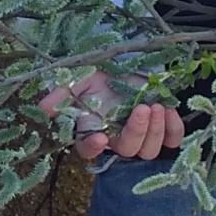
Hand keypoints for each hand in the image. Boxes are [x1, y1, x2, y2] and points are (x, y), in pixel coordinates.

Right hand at [38, 74, 184, 163]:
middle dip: (136, 132)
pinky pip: (173, 140)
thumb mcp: (80, 79)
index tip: (100, 138)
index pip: (88, 150)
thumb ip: (62, 94)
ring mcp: (142, 136)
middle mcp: (118, 139)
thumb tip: (42, 109)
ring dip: (155, 130)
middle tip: (141, 109)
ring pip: (150, 150)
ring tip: (155, 107)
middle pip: (127, 151)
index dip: (93, 147)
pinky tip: (168, 109)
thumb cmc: (102, 76)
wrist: (128, 65)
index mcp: (94, 130)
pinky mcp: (163, 129)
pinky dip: (173, 128)